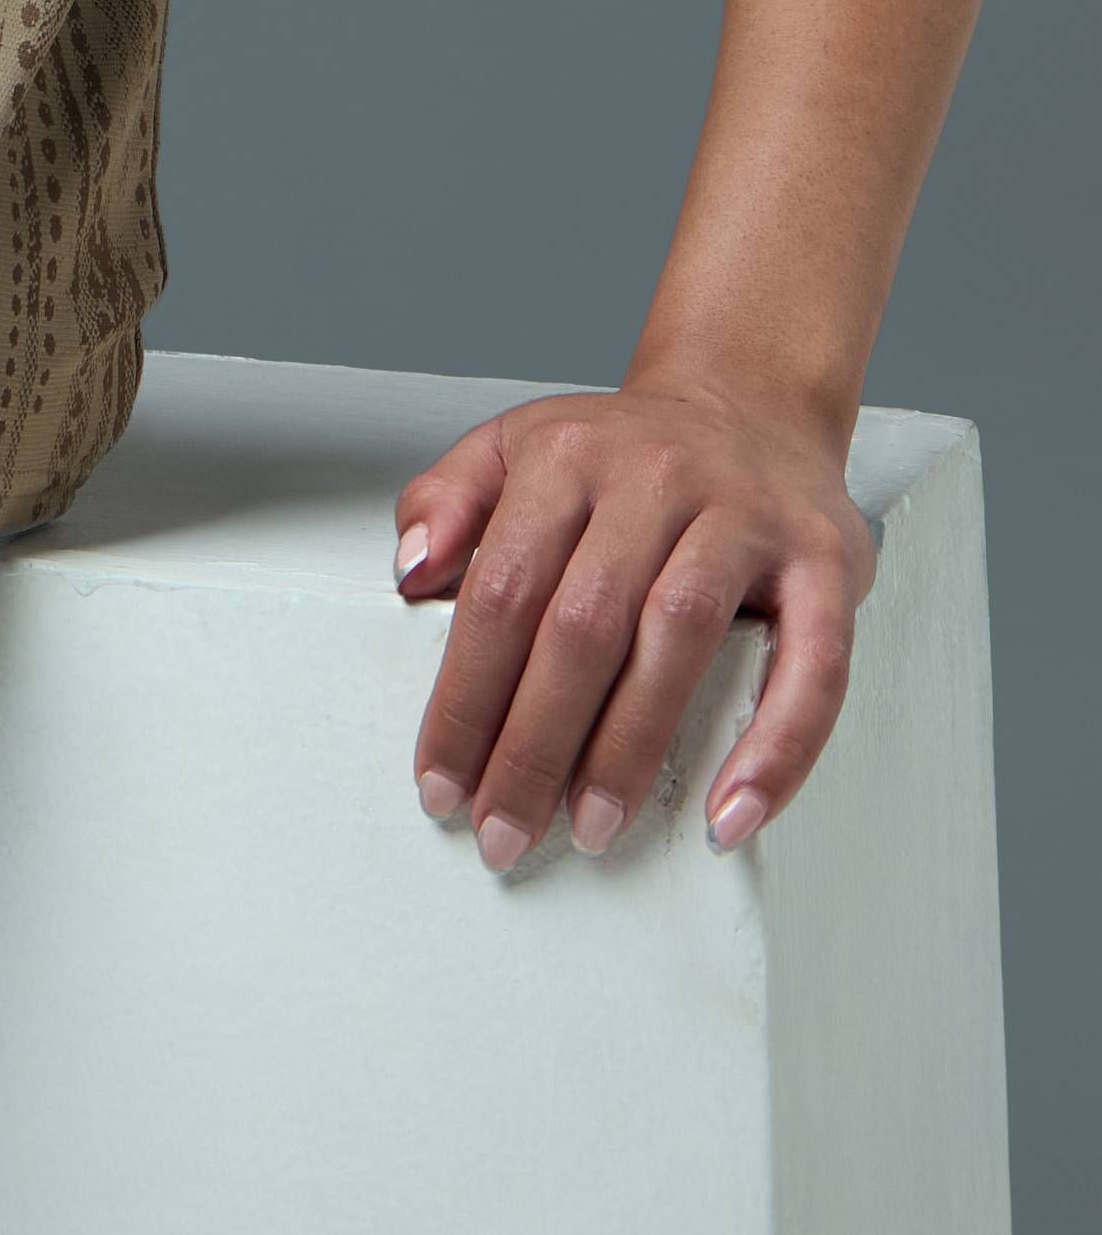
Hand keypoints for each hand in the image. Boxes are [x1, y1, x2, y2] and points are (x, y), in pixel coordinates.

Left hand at [390, 379, 875, 871]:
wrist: (750, 402)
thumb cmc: (625, 454)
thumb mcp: (516, 446)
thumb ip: (448, 500)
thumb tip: (410, 572)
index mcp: (568, 455)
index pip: (502, 589)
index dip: (466, 696)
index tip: (441, 781)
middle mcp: (655, 478)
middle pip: (583, 623)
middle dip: (533, 744)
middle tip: (505, 832)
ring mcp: (744, 518)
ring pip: (679, 638)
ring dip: (630, 749)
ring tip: (593, 828)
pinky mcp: (824, 562)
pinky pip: (811, 666)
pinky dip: (775, 748)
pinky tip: (730, 814)